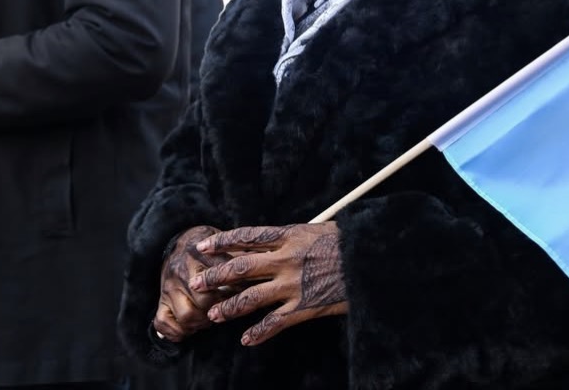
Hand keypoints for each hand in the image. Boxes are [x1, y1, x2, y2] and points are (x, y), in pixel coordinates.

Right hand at [152, 225, 235, 342]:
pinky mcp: (160, 301)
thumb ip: (243, 257)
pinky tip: (192, 327)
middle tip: (229, 309)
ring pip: (187, 315)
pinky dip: (177, 332)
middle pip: (204, 301)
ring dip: (202, 322)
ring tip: (211, 318)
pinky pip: (163, 323)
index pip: (219, 279)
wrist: (181, 240)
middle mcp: (180, 270)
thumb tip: (263, 269)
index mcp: (198, 253)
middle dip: (220, 309)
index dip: (235, 290)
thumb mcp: (226, 245)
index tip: (245, 294)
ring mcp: (168, 287)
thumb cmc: (211, 247)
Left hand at [191, 223, 347, 345]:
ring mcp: (293, 284)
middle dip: (215, 276)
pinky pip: (275, 322)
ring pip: (251, 297)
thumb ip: (294, 236)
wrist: (372, 261)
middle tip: (195, 283)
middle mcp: (286, 259)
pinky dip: (259, 333)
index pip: (247, 237)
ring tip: (214, 315)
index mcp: (290, 235)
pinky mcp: (304, 307)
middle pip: (240, 267)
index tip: (202, 247)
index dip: (222, 241)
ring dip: (229, 307)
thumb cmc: (351, 241)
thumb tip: (273, 239)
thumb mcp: (320, 229)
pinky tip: (246, 340)